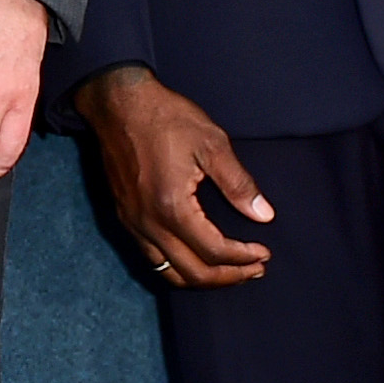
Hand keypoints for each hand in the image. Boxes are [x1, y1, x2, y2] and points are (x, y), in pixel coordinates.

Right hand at [72, 63, 273, 286]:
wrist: (119, 104)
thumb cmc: (166, 118)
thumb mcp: (212, 144)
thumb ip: (239, 184)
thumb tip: (264, 215)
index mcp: (173, 207)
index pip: (214, 251)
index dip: (244, 258)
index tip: (264, 253)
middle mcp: (149, 223)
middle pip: (192, 272)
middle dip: (228, 277)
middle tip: (255, 270)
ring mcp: (133, 223)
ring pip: (168, 272)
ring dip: (202, 278)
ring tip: (229, 272)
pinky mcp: (125, 217)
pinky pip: (152, 258)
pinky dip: (178, 267)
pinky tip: (195, 258)